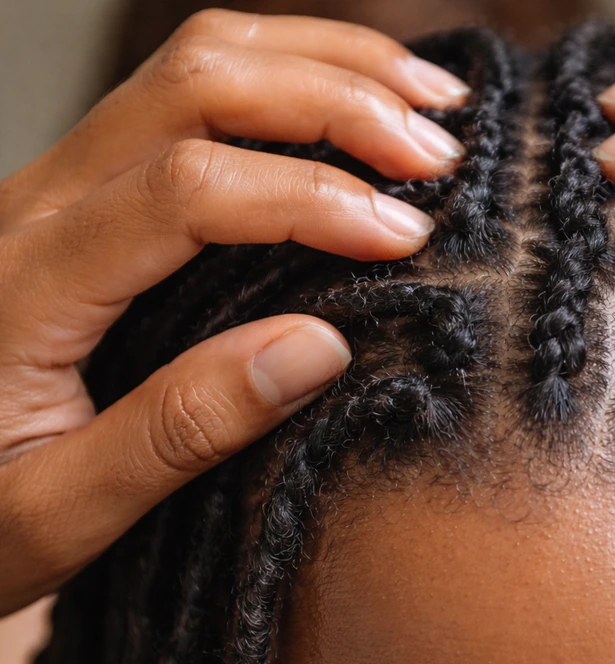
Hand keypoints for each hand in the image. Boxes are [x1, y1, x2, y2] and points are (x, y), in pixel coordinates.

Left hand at [0, 9, 468, 615]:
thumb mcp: (58, 512)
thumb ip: (180, 430)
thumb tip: (322, 346)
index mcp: (27, 282)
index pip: (188, 189)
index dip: (312, 198)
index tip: (406, 238)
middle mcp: (39, 202)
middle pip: (198, 86)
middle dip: (336, 102)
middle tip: (436, 156)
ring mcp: (60, 179)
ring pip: (196, 62)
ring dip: (322, 65)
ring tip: (423, 103)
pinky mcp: (86, 183)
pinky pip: (188, 90)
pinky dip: (287, 76)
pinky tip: (352, 101)